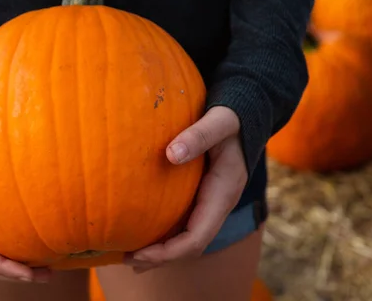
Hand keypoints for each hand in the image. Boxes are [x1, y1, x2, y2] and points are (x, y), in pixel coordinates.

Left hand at [125, 106, 247, 271]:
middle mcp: (217, 204)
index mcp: (223, 194)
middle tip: (126, 259)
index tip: (139, 253)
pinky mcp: (201, 195)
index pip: (197, 237)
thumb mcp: (219, 122)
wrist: (245, 113)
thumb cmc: (231, 117)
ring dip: (160, 250)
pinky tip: (142, 230)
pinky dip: (164, 233)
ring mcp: (210, 201)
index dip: (168, 251)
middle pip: (190, 245)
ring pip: (187, 237)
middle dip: (160, 257)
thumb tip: (171, 155)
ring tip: (128, 255)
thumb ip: (199, 135)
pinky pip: (184, 222)